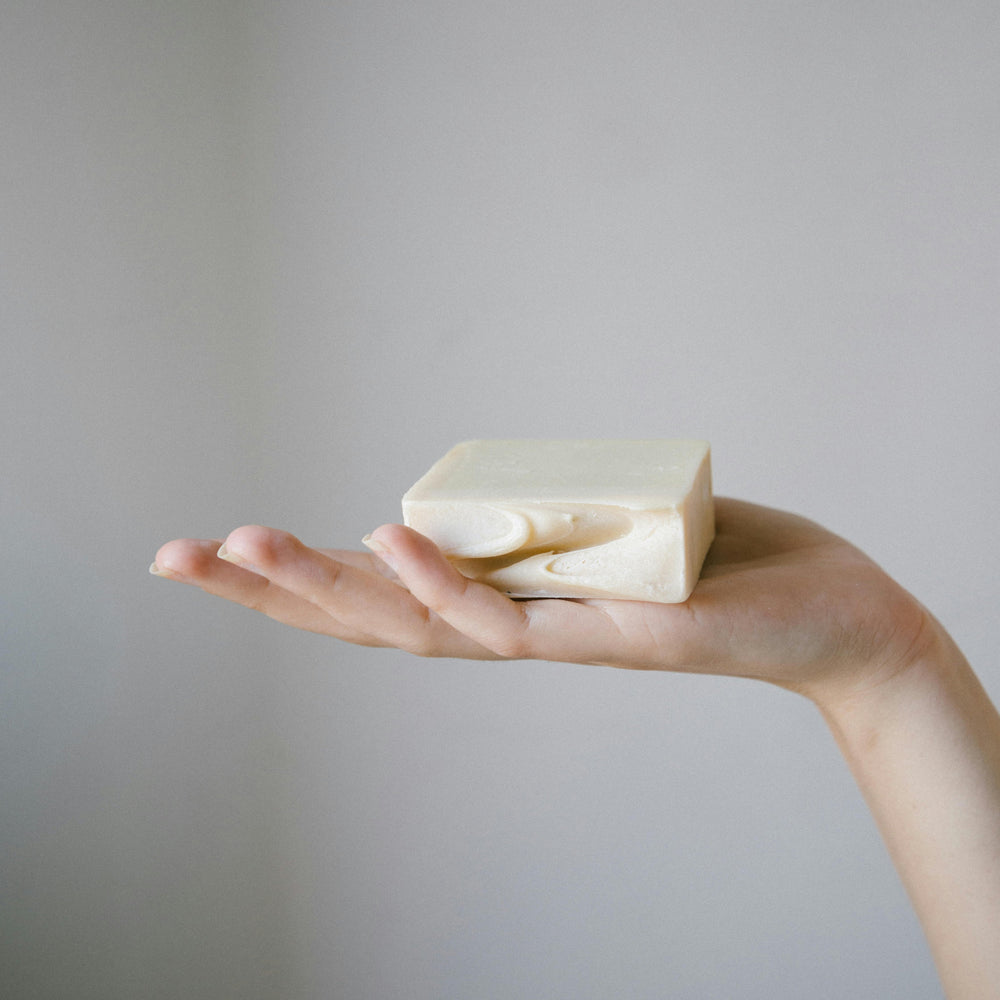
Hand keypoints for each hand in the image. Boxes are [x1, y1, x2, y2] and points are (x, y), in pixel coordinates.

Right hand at [151, 498, 931, 706]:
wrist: (829, 616)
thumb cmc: (718, 562)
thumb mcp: (603, 521)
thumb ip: (541, 516)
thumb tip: (490, 495)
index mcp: (505, 596)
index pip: (378, 591)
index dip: (288, 577)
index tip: (207, 547)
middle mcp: (513, 625)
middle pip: (370, 617)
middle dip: (266, 589)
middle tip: (172, 556)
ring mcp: (556, 635)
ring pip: (421, 625)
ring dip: (328, 584)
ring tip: (243, 542)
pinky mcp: (613, 632)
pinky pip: (512, 618)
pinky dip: (444, 580)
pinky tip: (385, 538)